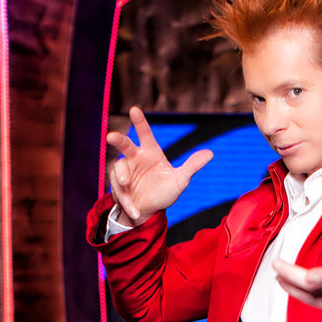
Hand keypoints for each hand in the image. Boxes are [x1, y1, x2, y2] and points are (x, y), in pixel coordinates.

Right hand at [106, 105, 212, 225]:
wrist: (150, 212)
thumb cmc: (165, 193)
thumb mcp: (180, 181)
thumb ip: (192, 166)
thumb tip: (210, 153)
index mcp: (150, 152)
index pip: (145, 133)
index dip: (140, 122)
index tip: (134, 109)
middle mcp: (135, 158)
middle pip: (124, 144)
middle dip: (117, 139)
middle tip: (111, 136)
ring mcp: (124, 170)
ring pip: (118, 169)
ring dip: (121, 178)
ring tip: (127, 186)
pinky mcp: (117, 185)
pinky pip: (118, 189)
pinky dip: (126, 202)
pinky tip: (136, 211)